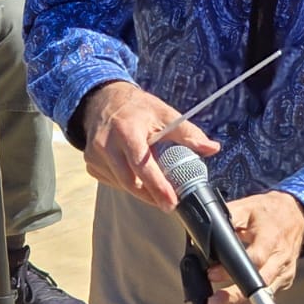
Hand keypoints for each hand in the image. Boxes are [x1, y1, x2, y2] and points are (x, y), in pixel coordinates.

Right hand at [80, 80, 218, 208]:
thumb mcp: (164, 114)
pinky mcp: (91, 164)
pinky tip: (135, 172)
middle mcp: (106, 144)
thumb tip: (212, 148)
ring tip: (156, 183)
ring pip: (122, 185)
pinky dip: (128, 182)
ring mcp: (95, 156)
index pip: (141, 164)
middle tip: (170, 203)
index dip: (157, 186)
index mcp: (126, 130)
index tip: (171, 202)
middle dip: (151, 195)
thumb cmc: (138, 109)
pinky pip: (113, 182)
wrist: (103, 101)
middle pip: (130, 181)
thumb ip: (188, 133)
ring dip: (141, 189)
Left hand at [205, 190, 303, 303]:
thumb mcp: (248, 206)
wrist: (296, 215)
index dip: (232, 269)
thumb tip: (205, 229)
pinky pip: (266, 298)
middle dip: (235, 299)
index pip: (254, 258)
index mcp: (272, 237)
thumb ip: (229, 217)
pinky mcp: (284, 281)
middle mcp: (280, 258)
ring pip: (263, 297)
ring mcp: (284, 272)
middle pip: (259, 284)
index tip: (211, 274)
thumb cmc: (268, 212)